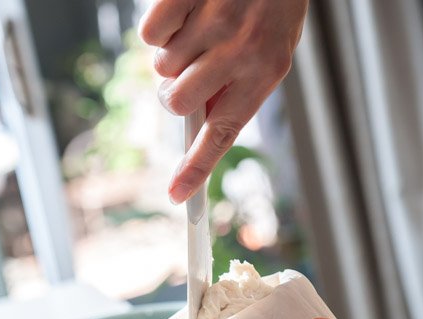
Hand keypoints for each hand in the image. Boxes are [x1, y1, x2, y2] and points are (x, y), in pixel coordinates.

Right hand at [138, 0, 308, 203]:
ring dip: (172, 54)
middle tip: (187, 73)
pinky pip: (150, 34)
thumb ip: (237, 87)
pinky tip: (184, 11)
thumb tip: (197, 122)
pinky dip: (159, 27)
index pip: (223, 133)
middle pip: (177, 102)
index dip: (196, 168)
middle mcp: (241, 50)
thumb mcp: (271, 50)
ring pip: (161, 67)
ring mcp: (213, 22)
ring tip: (198, 29)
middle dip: (173, 93)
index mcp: (267, 71)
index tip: (176, 197)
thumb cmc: (273, 3)